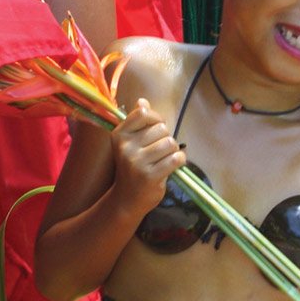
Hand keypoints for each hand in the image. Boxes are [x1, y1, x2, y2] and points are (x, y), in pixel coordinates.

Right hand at [109, 98, 184, 213]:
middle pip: (162, 129)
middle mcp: (126, 147)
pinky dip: (180, 161)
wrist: (127, 199)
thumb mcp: (130, 143)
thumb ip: (137, 122)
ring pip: (170, 143)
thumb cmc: (133, 168)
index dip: (157, 119)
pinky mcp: (150, 176)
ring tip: (164, 160)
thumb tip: (142, 100)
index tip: (157, 130)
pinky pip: (176, 159)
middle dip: (166, 138)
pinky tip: (172, 166)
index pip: (144, 114)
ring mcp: (137, 162)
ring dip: (173, 151)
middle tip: (158, 152)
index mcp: (120, 135)